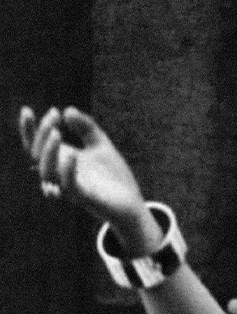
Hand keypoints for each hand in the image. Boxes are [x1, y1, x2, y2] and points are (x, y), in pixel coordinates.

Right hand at [17, 105, 146, 223]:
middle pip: (36, 156)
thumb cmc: (113, 176)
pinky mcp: (85, 198)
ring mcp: (70, 187)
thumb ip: (86, 128)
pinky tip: (73, 154)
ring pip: (46, 172)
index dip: (28, 129)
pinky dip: (67, 171)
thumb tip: (68, 109)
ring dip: (49, 152)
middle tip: (54, 116)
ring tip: (58, 133)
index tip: (27, 109)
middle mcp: (60, 174)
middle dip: (42, 134)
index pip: (35, 145)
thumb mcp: (101, 145)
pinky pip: (69, 187)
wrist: (132, 203)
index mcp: (61, 160)